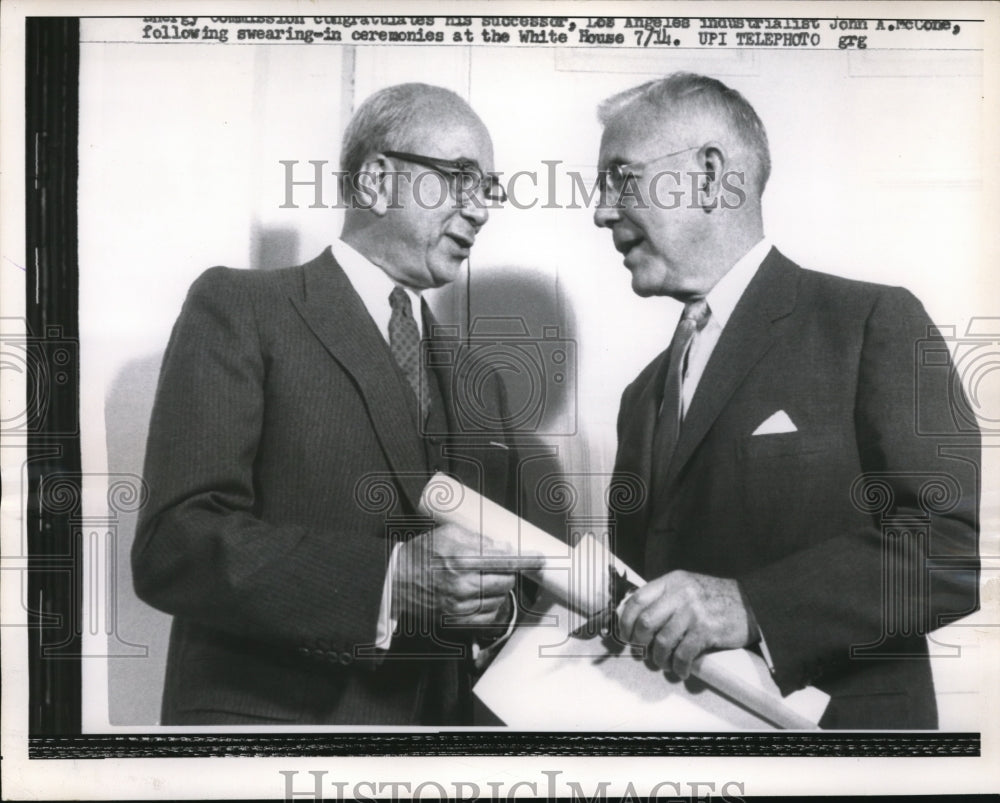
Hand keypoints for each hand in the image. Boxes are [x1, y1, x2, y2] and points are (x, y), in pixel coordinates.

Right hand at [392, 523, 542, 627]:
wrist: (396, 582)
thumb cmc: (421, 554)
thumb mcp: (447, 534)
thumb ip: (478, 538)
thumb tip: (503, 547)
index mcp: (461, 559)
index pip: (504, 560)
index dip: (525, 559)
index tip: (539, 558)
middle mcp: (462, 584)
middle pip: (506, 581)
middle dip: (509, 572)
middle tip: (501, 565)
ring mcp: (460, 606)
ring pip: (499, 599)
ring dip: (500, 588)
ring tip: (487, 579)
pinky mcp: (457, 620)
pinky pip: (488, 617)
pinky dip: (492, 605)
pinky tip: (483, 595)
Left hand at [617, 570, 752, 678]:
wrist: (752, 604)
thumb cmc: (715, 598)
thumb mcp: (687, 587)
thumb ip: (664, 597)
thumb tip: (636, 618)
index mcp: (672, 581)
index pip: (637, 599)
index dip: (626, 620)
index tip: (626, 634)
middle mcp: (681, 594)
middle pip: (646, 622)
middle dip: (640, 641)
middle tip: (643, 651)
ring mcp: (694, 611)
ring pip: (662, 641)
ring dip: (659, 658)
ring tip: (664, 663)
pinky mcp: (706, 630)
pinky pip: (683, 654)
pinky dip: (678, 666)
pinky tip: (680, 669)